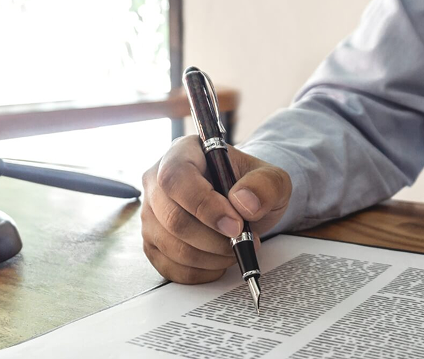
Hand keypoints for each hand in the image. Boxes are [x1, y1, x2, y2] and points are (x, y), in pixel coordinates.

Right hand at [141, 136, 291, 283]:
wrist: (244, 203)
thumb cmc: (251, 186)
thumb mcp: (271, 178)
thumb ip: (264, 185)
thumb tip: (243, 203)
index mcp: (183, 152)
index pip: (177, 178)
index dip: (204, 205)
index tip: (235, 225)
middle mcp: (157, 180)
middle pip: (171, 217)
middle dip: (213, 239)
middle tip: (242, 240)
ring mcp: (151, 213)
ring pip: (170, 245)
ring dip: (210, 257)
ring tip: (235, 248)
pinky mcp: (152, 241)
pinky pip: (169, 266)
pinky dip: (199, 271)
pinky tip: (218, 260)